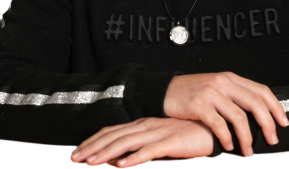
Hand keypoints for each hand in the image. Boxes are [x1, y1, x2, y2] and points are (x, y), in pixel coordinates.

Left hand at [69, 117, 214, 167]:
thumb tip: (119, 161)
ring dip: (108, 153)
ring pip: (127, 142)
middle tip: (73, 159)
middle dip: (92, 147)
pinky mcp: (172, 141)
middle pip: (114, 135)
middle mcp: (147, 126)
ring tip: (91, 163)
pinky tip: (123, 165)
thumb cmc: (187, 137)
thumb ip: (141, 150)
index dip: (93, 141)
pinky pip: (150, 150)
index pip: (112, 131)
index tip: (76, 153)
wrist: (214, 129)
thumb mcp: (160, 143)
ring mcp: (159, 132)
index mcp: (143, 125)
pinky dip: (135, 157)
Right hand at [163, 72, 288, 155]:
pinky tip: (229, 146)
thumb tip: (259, 116)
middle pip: (255, 103)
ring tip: (248, 151)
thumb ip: (234, 97)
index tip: (283, 123)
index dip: (276, 107)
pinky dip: (227, 138)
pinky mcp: (198, 104)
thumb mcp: (216, 89)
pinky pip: (218, 124)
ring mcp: (210, 93)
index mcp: (230, 78)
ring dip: (247, 137)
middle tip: (272, 140)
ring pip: (238, 117)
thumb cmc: (192, 94)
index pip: (261, 90)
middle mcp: (223, 83)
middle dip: (268, 124)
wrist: (164, 91)